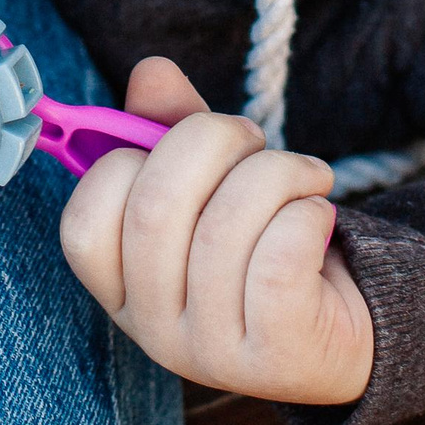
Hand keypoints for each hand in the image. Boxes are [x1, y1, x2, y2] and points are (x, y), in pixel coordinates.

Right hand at [58, 58, 373, 403]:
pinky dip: (305, 213)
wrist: (340, 331)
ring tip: (304, 174)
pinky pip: (278, 261)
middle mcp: (155, 330)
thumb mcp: (211, 187)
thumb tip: (152, 72)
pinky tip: (317, 214)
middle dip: (213, 141)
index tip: (177, 147)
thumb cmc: (260, 247)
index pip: (84, 222)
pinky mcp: (275, 353)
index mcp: (124, 289)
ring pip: (225, 228)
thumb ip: (171, 128)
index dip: (125, 163)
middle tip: (254, 139)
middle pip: (155, 209)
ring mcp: (210, 352)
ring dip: (277, 172)